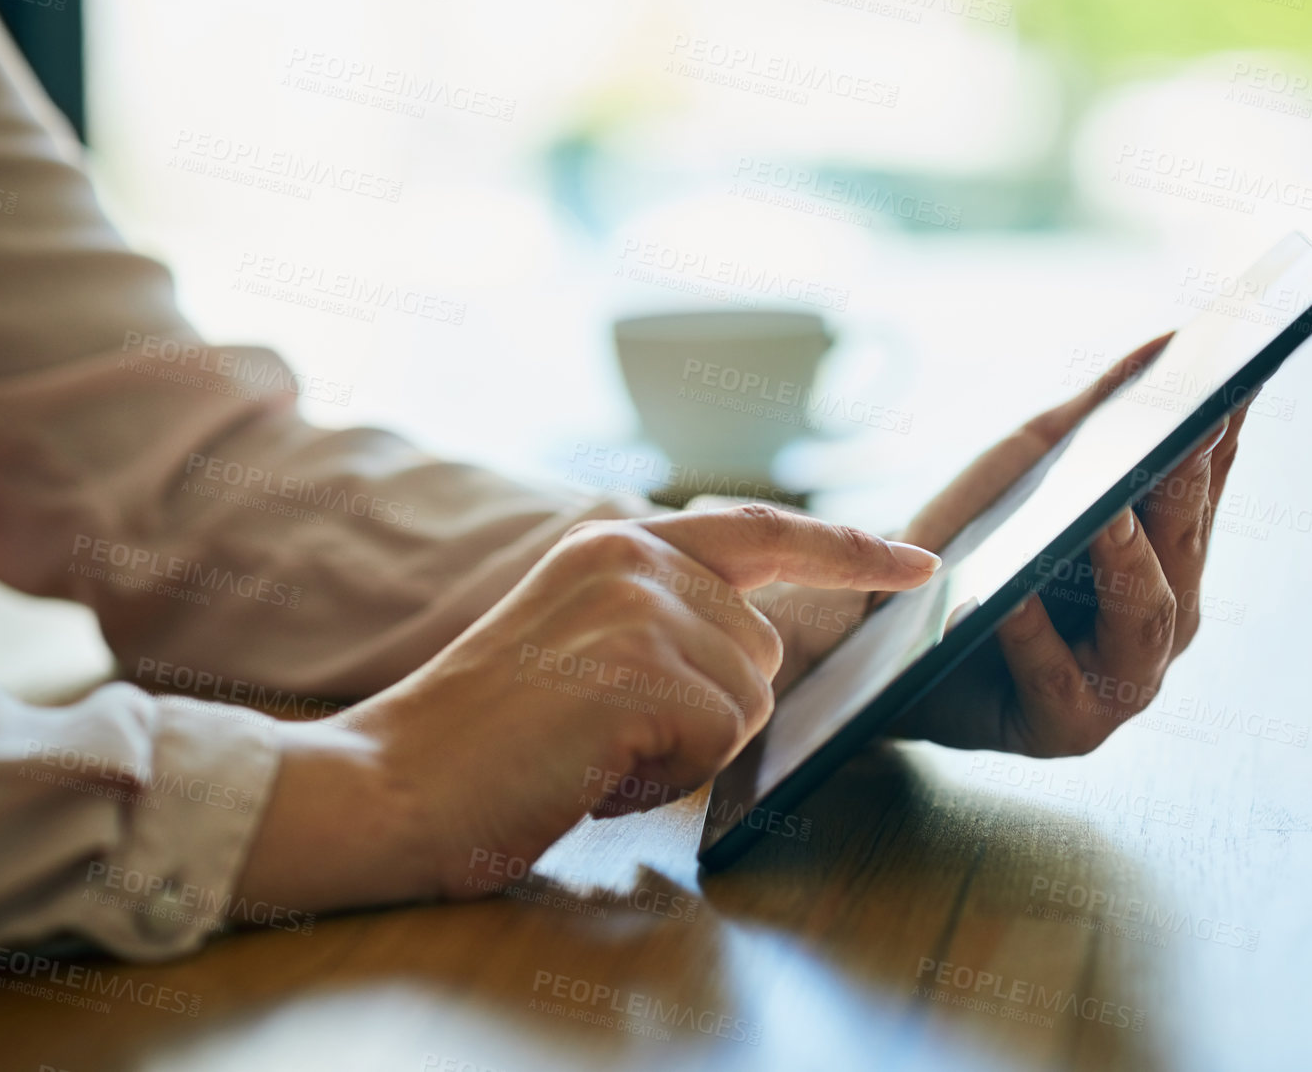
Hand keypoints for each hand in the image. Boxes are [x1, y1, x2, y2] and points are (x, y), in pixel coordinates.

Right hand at [234, 506, 937, 911]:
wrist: (392, 780)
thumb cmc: (486, 734)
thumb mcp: (579, 639)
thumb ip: (662, 616)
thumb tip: (763, 641)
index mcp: (616, 540)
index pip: (763, 532)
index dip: (849, 549)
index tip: (918, 562)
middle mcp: (634, 554)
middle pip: (763, 650)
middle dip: (706, 708)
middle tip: (598, 728)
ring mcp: (638, 606)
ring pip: (749, 699)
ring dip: (683, 746)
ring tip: (589, 745)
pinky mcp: (640, 668)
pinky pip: (718, 741)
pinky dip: (663, 775)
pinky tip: (590, 765)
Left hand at [886, 333, 1249, 754]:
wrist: (890, 647)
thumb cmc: (971, 550)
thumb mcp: (1023, 468)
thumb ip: (1095, 413)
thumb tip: (1169, 340)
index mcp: (1167, 556)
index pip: (1202, 484)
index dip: (1220, 432)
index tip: (1236, 371)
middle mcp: (1161, 619)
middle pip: (1183, 547)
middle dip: (1186, 486)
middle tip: (1186, 427)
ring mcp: (1124, 681)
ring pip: (1143, 618)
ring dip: (1126, 563)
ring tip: (1106, 515)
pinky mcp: (1068, 729)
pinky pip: (1057, 678)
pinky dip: (1036, 636)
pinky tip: (1011, 596)